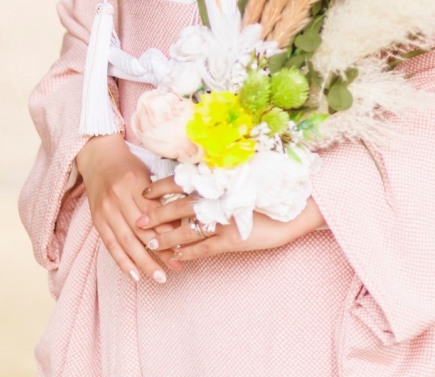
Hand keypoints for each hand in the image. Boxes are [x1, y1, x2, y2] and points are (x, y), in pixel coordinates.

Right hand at [76, 135, 180, 281]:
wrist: (98, 158)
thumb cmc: (128, 166)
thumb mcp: (146, 174)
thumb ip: (159, 197)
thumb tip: (178, 224)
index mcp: (134, 183)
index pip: (154, 212)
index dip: (168, 231)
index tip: (183, 246)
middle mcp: (118, 197)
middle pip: (141, 230)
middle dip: (160, 251)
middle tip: (176, 265)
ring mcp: (105, 211)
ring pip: (126, 242)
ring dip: (143, 262)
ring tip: (159, 276)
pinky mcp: (97, 221)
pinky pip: (110, 245)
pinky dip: (122, 262)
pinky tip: (134, 275)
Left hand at [136, 176, 325, 261]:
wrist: (295, 206)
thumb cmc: (272, 188)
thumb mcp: (245, 177)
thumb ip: (222, 177)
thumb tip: (201, 177)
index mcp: (220, 181)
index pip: (183, 182)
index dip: (162, 187)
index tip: (145, 191)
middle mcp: (219, 199)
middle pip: (179, 207)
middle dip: (157, 215)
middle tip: (138, 222)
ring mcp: (224, 220)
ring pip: (187, 231)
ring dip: (167, 238)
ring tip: (150, 244)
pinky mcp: (232, 240)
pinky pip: (204, 248)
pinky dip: (188, 253)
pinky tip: (176, 257)